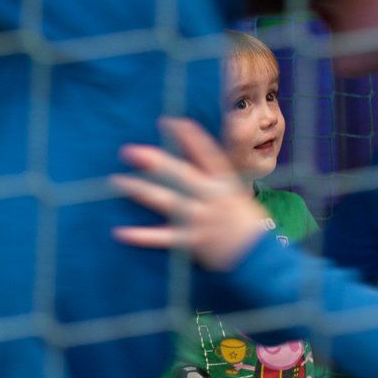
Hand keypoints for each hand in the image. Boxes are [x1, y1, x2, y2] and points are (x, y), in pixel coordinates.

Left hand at [111, 117, 269, 270]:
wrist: (258, 256)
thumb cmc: (247, 223)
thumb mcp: (238, 194)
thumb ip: (217, 179)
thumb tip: (198, 159)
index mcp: (224, 183)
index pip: (207, 153)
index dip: (188, 137)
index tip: (170, 122)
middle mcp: (211, 197)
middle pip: (180, 174)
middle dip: (155, 161)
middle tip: (131, 151)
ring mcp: (200, 219)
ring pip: (166, 201)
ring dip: (141, 190)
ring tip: (118, 181)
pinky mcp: (192, 241)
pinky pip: (163, 238)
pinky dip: (141, 237)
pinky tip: (121, 232)